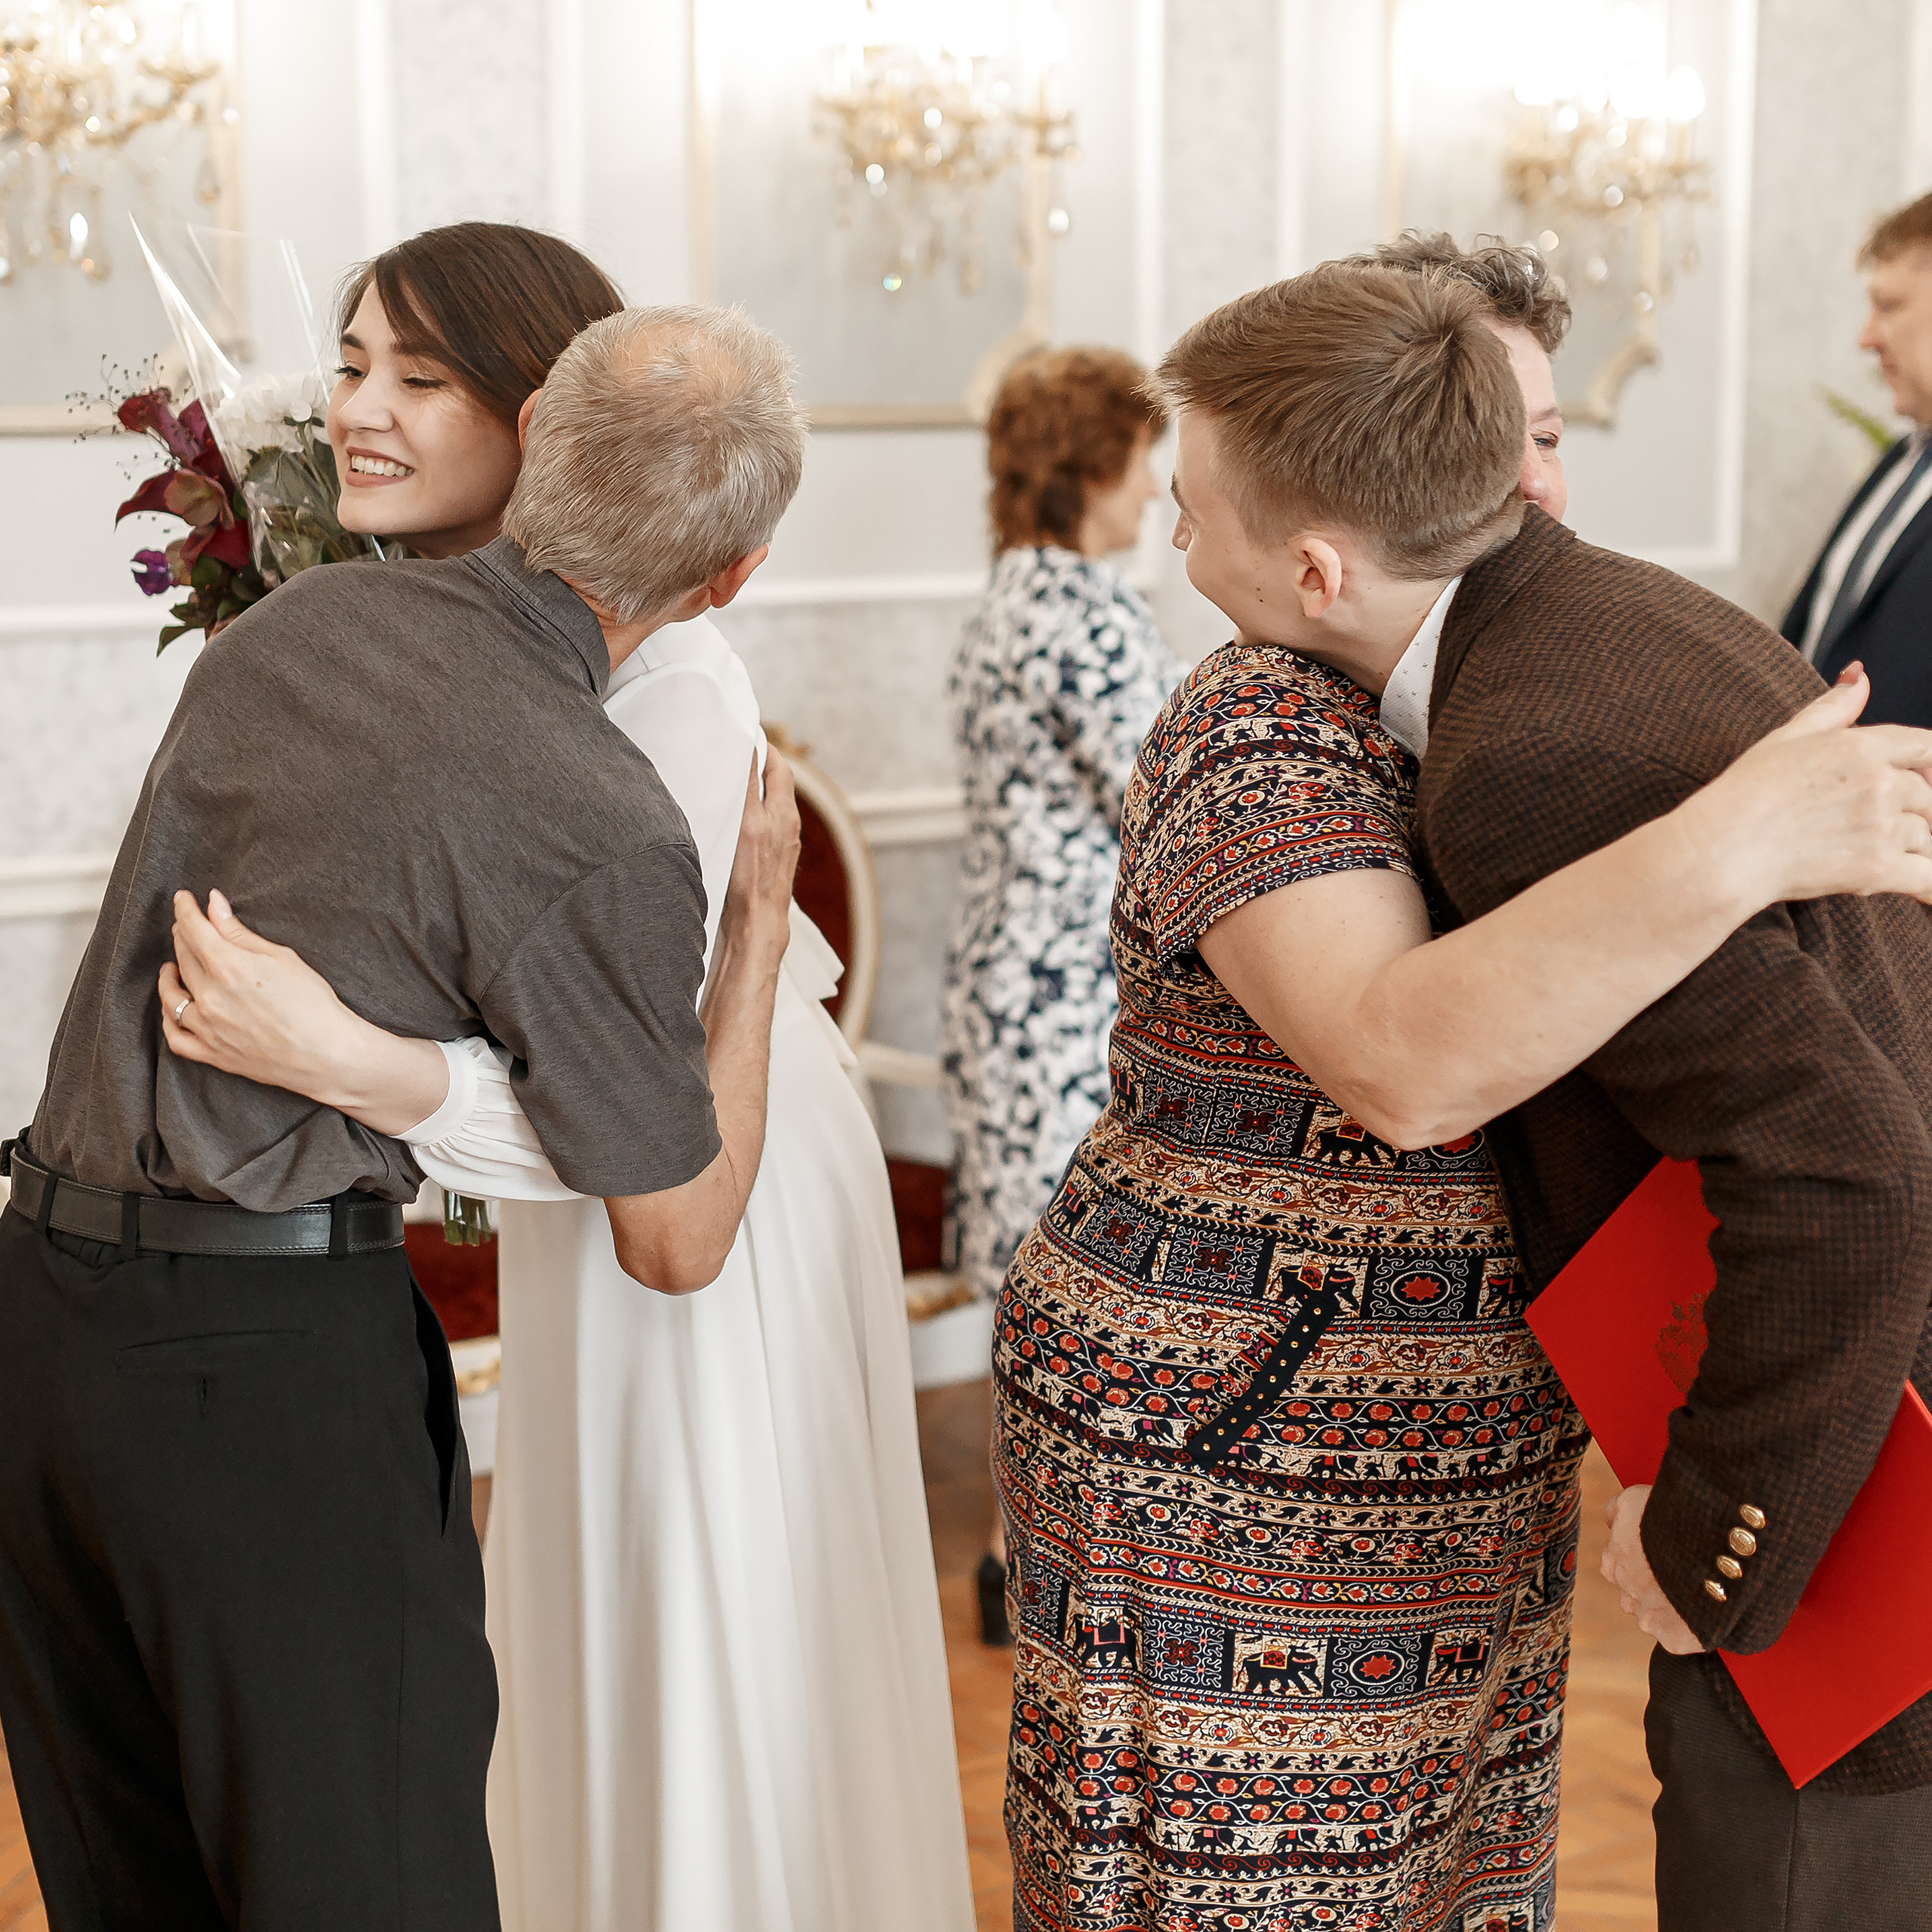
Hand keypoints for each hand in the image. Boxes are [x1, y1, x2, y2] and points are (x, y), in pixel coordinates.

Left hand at [160, 889, 366, 1095]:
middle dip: (182, 936)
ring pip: (172, 995)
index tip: (182, 898)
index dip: (185, 909)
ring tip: (172, 966)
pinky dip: (168, 1019)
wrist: (327, 1054)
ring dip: (169, 976)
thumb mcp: (281, 958)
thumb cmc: (313, 1004)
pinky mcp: (213, 1053)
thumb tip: (214, 904)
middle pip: (183, 957)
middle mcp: (210, 996)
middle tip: (187, 926)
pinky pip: (176, 1037)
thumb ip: (240, 933)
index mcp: (228, 967)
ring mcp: (208, 1028)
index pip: (193, 929)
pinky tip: (172, 1007)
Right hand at [719, 748, 800, 962]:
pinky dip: (755, 812)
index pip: (776, 765)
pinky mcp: (774, 859)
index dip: (762, 747)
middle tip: (737, 753)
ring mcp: (783, 843)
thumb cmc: (749, 877)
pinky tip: (739, 818)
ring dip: (757, 789)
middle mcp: (788, 825)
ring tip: (735, 780)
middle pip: (776, 782)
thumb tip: (749, 749)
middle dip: (759, 765)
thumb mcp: (746, 823)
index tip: (744, 734)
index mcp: (783, 812)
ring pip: (771, 804)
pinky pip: (767, 825)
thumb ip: (748, 786)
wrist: (757, 923)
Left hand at [1599, 1484, 1703, 1654]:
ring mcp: (1649, 1619)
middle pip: (1638, 1593)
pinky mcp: (1674, 1639)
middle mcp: (1624, 1593)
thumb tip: (1610, 1519)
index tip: (1663, 1552)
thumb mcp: (1634, 1500)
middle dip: (1656, 1585)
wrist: (1713, 1548)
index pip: (1620, 1565)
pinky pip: (1679, 1636)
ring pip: (1656, 1616)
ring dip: (1672, 1607)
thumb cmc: (1672, 1519)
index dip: (1644, 1559)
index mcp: (1612, 1562)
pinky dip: (1691, 1627)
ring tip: (1697, 1589)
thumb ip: (1615, 1512)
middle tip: (1682, 1570)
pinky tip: (1704, 1609)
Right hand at [1688, 665, 1931, 907]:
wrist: (1722, 849)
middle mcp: (1880, 783)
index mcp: (1861, 747)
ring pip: (1926, 837)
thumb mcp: (1785, 738)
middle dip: (1914, 813)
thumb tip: (1859, 674)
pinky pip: (1928, 879)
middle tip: (1879, 828)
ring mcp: (1881, 827)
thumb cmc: (1743, 793)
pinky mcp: (1878, 870)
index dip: (1927, 767)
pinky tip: (1925, 893)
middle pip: (1928, 797)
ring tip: (1874, 856)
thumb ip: (1831, 707)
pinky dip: (1929, 888)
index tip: (1918, 782)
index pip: (1925, 748)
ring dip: (1909, 849)